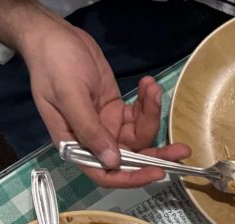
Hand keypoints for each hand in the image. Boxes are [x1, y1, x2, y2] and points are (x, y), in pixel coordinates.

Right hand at [19, 18, 189, 187]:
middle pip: (130, 157)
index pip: (105, 173)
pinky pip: (138, 115)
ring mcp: (106, 125)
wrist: (53, 35)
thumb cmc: (54, 64)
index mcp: (74, 144)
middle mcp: (92, 140)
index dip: (132, 177)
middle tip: (181, 148)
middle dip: (156, 153)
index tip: (157, 171)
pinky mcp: (116, 110)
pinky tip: (149, 84)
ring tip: (153, 89)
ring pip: (139, 135)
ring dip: (151, 115)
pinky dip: (147, 103)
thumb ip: (90, 130)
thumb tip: (112, 161)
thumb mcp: (70, 96)